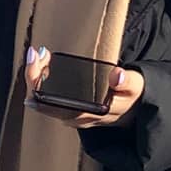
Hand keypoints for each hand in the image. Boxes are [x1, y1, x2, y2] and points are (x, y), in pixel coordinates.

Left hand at [23, 46, 143, 129]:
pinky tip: (43, 65)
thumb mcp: (135, 86)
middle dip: (33, 74)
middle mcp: (76, 117)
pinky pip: (48, 98)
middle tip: (37, 53)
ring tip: (39, 55)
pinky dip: (42, 80)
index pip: (50, 103)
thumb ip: (127, 82)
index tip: (37, 56)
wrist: (137, 109)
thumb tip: (116, 76)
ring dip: (37, 76)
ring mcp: (72, 115)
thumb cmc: (133, 96)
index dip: (37, 80)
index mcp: (88, 113)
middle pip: (41, 101)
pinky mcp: (71, 109)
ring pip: (43, 100)